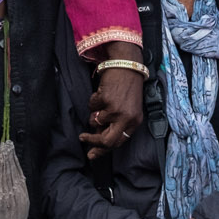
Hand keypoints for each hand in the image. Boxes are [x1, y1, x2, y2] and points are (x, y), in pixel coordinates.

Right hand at [85, 43, 146, 159]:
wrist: (128, 65)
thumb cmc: (128, 87)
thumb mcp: (129, 109)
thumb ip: (117, 124)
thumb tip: (98, 136)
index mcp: (134, 122)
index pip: (117, 143)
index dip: (103, 150)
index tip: (92, 153)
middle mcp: (126, 118)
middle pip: (107, 140)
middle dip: (93, 141)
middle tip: (84, 138)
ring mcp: (115, 109)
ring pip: (95, 120)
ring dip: (94, 113)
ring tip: (101, 101)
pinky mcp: (105, 99)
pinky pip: (91, 106)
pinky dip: (94, 99)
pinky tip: (102, 91)